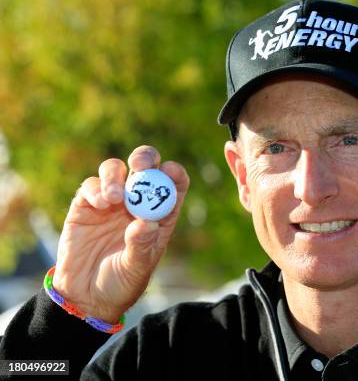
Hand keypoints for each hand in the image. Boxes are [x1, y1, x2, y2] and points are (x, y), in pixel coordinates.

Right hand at [52, 145, 189, 322]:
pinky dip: (95, 189)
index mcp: (160, 214)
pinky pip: (90, 186)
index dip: (174, 173)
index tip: (170, 171)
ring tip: (114, 197)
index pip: (173, 185)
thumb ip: (140, 246)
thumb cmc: (120, 283)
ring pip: (116, 169)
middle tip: (140, 165)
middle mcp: (137, 202)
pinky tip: (99, 204)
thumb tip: (146, 223)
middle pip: (145, 167)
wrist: (86, 295)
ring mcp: (111, 201)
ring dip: (115, 175)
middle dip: (145, 158)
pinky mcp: (86, 205)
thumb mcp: (136, 268)